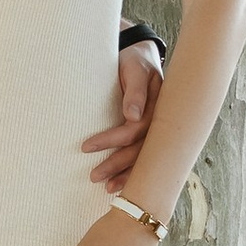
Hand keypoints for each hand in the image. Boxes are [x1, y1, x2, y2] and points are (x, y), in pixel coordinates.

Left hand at [82, 40, 162, 194]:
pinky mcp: (151, 133)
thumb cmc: (135, 62)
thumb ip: (135, 91)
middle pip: (139, 148)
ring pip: (144, 156)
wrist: (142, 57)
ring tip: (106, 188)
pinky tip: (121, 184)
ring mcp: (157, 129)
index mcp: (157, 106)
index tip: (86, 146)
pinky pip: (145, 156)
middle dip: (116, 164)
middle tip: (93, 176)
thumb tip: (132, 116)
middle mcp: (160, 121)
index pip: (133, 129)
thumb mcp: (134, 70)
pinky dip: (134, 171)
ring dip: (126, 173)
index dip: (111, 140)